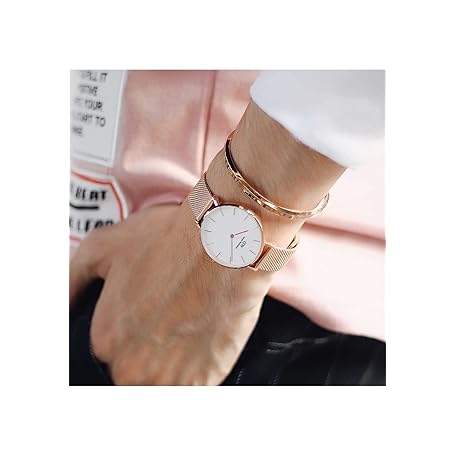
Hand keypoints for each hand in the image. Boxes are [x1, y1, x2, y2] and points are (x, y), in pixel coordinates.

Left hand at [70, 201, 272, 384]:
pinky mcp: (205, 379)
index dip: (129, 330)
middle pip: (134, 370)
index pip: (109, 351)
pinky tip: (203, 336)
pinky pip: (193, 386)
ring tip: (188, 326)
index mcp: (106, 337)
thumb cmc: (169, 240)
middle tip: (170, 316)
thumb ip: (71, 282)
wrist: (225, 243)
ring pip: (162, 381)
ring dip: (172, 362)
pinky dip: (198, 368)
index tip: (146, 315)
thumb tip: (64, 304)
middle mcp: (132, 365)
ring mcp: (170, 376)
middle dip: (148, 348)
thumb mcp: (101, 246)